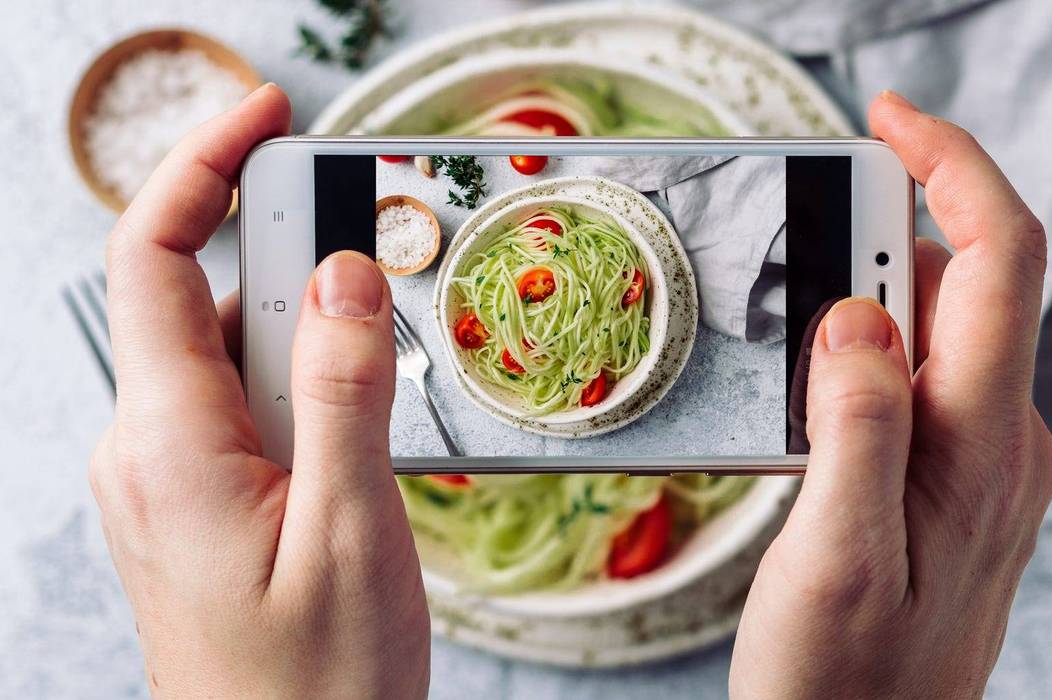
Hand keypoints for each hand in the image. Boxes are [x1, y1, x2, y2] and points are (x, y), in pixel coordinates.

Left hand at [89, 84, 429, 696]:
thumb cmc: (314, 687)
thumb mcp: (353, 530)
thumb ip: (346, 392)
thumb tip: (342, 273)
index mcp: (170, 446)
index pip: (153, 260)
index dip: (200, 169)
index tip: (266, 115)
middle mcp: (149, 450)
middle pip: (205, 300)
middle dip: (290, 264)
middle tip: (374, 270)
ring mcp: (167, 478)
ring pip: (232, 357)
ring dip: (308, 342)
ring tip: (376, 399)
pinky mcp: (196, 500)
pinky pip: (240, 408)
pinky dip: (301, 389)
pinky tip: (353, 436)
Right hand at [730, 92, 1051, 697]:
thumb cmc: (844, 683)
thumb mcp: (835, 558)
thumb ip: (856, 428)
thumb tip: (858, 314)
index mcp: (982, 446)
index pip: (998, 261)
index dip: (953, 168)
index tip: (888, 120)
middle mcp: (1002, 442)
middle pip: (964, 285)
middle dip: (883, 238)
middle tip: (795, 250)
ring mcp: (985, 462)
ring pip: (938, 332)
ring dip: (866, 302)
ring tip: (788, 345)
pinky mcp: (955, 480)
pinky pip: (922, 381)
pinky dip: (868, 354)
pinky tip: (812, 393)